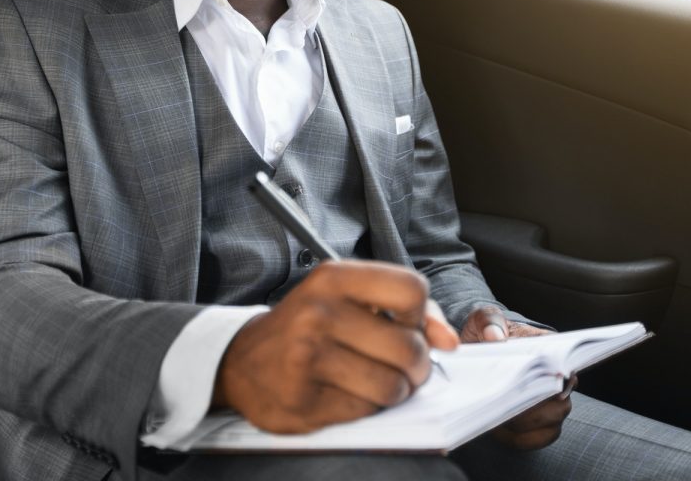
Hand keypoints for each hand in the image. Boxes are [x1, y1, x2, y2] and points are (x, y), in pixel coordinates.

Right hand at [213, 260, 459, 433]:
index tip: (407, 326)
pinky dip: (366, 409)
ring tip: (374, 381)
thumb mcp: (347, 298)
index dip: (422, 316)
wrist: (241, 360)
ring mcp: (309, 358)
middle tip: (400, 367)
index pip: (412, 290)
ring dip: (394, 392)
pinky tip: (346, 394)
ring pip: (393, 387)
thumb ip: (404, 309)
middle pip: (409, 347)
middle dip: (416, 366)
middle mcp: (319, 313)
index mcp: (333, 278)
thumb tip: (449, 341)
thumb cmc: (307, 325)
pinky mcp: (304, 400)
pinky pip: (366, 412)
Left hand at [462, 306, 573, 450]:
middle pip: (560, 403)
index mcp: (550, 347)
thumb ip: (489, 322)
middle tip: (505, 406)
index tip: (535, 387)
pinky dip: (521, 438)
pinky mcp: (538, 420)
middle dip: (532, 409)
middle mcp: (557, 376)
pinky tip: (499, 430)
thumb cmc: (487, 330)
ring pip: (553, 423)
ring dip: (524, 425)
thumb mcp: (483, 318)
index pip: (565, 365)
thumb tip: (495, 337)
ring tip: (498, 417)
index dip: (552, 379)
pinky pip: (540, 438)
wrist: (479, 347)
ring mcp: (550, 401)